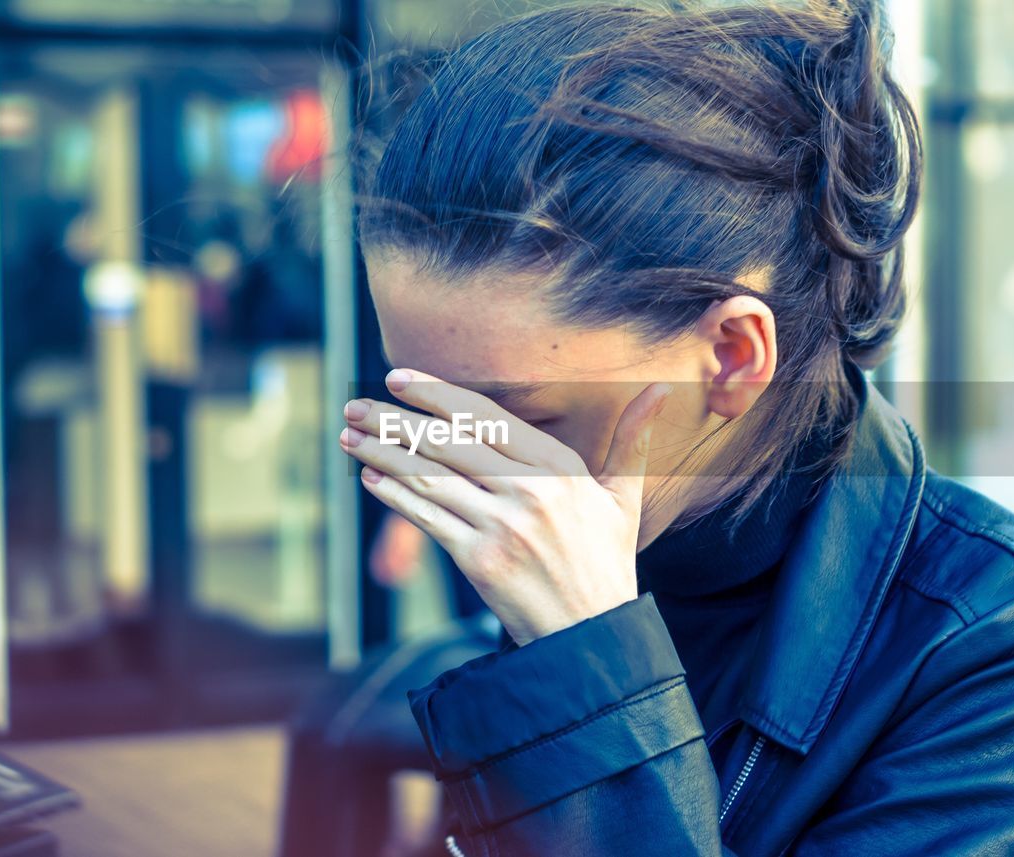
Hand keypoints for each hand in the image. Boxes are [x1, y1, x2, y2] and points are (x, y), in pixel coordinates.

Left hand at [338, 369, 671, 645]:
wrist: (593, 635)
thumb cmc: (605, 562)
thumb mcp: (623, 498)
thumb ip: (634, 441)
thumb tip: (662, 390)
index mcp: (560, 468)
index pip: (486, 417)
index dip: (437, 394)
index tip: (399, 378)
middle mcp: (531, 491)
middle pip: (448, 442)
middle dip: (394, 420)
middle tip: (356, 404)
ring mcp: (503, 526)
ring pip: (429, 477)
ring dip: (382, 454)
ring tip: (350, 435)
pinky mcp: (480, 562)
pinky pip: (427, 519)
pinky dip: (394, 497)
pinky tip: (370, 479)